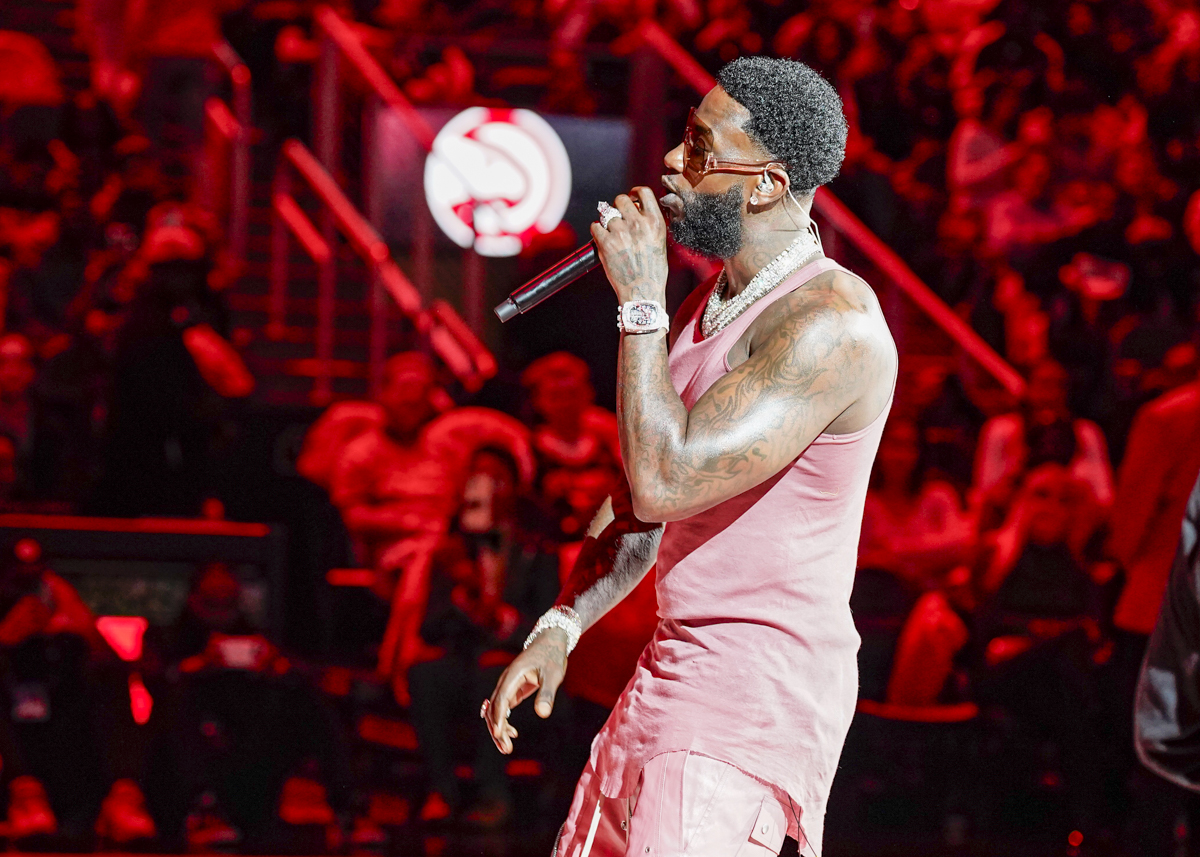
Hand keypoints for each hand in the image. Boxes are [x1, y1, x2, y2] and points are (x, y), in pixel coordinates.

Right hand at [483, 627, 568, 753]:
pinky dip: (504, 721)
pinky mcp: (513, 689)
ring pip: (496, 709)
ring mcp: (508, 685)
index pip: (501, 700)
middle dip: (497, 729)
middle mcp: (506, 680)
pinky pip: (502, 707)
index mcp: (513, 675)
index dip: (498, 718)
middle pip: (494, 707)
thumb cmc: (552, 656)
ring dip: (498, 728)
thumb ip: (547, 693)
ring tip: (507, 748)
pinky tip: (513, 733)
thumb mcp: (553, 675)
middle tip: (506, 749)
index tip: (499, 734)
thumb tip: (543, 714)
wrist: (550, 641)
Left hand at [589, 187, 668, 304]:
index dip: (634, 192)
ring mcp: (620, 233)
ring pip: (606, 213)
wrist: (642, 292)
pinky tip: (603, 240)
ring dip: (606, 221)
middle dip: (617, 206)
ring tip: (612, 235)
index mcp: (655, 222)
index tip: (631, 197)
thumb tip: (634, 208)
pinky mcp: (606, 243)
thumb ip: (648, 223)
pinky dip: (597, 231)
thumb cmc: (653, 270)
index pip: (644, 192)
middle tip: (618, 218)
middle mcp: (638, 224)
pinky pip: (595, 226)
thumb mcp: (659, 241)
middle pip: (621, 199)